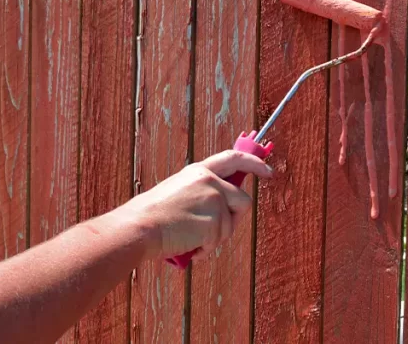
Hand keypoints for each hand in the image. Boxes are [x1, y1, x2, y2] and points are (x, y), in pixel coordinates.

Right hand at [117, 150, 272, 259]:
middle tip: (215, 231)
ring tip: (190, 238)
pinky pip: (219, 241)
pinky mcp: (215, 221)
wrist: (139, 228)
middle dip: (234, 219)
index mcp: (199, 171)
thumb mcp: (178, 191)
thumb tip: (224, 207)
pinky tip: (189, 246)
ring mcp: (214, 200)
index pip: (234, 158)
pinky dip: (206, 249)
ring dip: (215, 238)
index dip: (254, 163)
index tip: (267, 171)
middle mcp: (210, 182)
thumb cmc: (152, 216)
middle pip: (243, 201)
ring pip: (231, 225)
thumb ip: (201, 192)